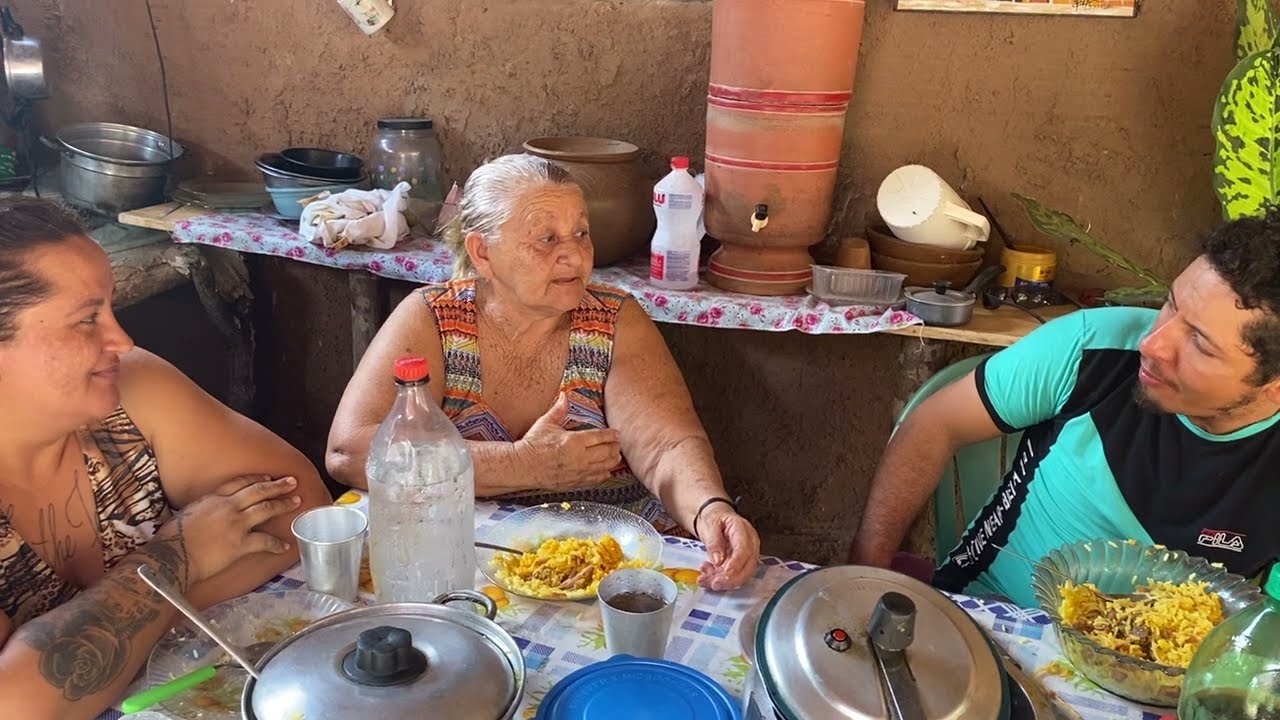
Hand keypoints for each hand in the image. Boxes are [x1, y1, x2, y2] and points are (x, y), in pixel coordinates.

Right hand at [162, 475, 301, 584]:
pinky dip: (277, 544)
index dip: (256, 479)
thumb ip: (201, 509)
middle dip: (278, 485)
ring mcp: (236, 524)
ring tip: (296, 501)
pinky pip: (264, 541)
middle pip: (258, 490)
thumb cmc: (170, 539)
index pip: (239, 483)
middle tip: (292, 482)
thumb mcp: (185, 513)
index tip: (268, 477)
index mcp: (212, 498)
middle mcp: (227, 507)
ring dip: (283, 504)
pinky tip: (285, 545)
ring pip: (266, 509)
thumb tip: (204, 512)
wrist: (170, 556)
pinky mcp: (240, 544)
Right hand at [518, 393, 622, 488]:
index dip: (612, 434)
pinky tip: (606, 470)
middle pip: (607, 452)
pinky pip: (596, 479)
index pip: (601, 437)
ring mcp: (579, 472)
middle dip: (615, 447)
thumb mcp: (546, 423)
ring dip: (613, 461)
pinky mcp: (575, 483)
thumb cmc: (533, 445)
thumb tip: (564, 395)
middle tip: (617, 443)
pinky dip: (604, 474)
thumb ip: (559, 409)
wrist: (523, 467)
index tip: (617, 433)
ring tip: (615, 456)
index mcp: (574, 441)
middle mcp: (579, 457)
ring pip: (605, 466)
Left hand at [697, 504, 759, 590]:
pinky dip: (721, 580)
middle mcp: (750, 543)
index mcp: (743, 530)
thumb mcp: (710, 525)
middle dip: (731, 579)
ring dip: (724, 582)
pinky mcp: (741, 563)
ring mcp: (748, 554)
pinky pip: (735, 576)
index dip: (736, 564)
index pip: (744, 549)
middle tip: (714, 583)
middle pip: (748, 566)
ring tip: (705, 578)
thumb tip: (718, 560)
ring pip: (742, 574)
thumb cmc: (715, 519)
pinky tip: (708, 575)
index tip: (726, 575)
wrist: (716, 518)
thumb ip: (714, 542)